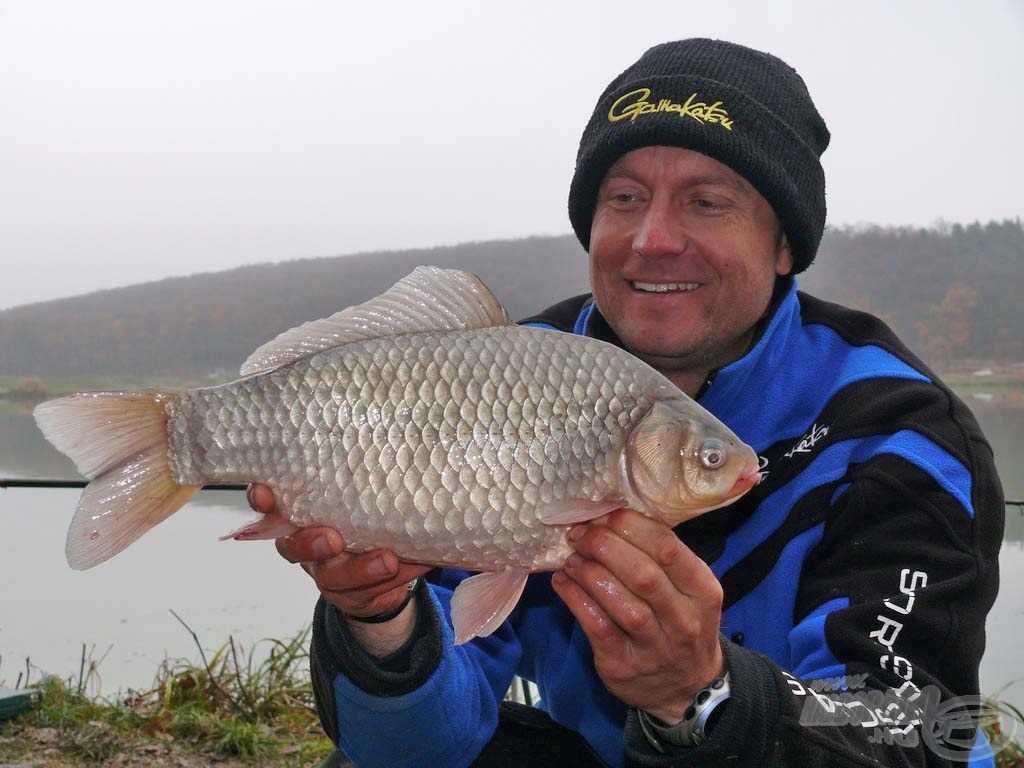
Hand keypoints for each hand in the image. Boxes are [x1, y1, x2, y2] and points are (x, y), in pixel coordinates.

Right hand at [247, 484, 430, 635]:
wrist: (387, 569)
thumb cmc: (367, 517)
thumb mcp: (363, 493)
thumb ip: (365, 479)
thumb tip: (394, 446)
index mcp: (302, 514)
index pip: (273, 504)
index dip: (263, 501)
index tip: (265, 493)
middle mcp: (306, 545)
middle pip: (294, 547)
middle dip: (309, 543)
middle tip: (332, 539)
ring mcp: (326, 574)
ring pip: (334, 576)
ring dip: (361, 569)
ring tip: (388, 561)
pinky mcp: (350, 596)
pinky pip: (367, 592)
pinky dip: (394, 579)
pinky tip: (412, 566)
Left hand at [550, 508, 724, 723]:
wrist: (688, 688)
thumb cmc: (681, 623)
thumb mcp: (689, 591)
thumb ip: (659, 558)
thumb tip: (610, 519)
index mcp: (703, 591)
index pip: (668, 548)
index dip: (631, 527)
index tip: (605, 514)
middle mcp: (684, 620)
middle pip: (643, 574)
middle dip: (605, 547)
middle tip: (580, 534)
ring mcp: (655, 647)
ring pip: (620, 602)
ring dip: (589, 573)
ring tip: (571, 557)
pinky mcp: (624, 665)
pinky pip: (597, 627)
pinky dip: (576, 600)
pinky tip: (563, 583)